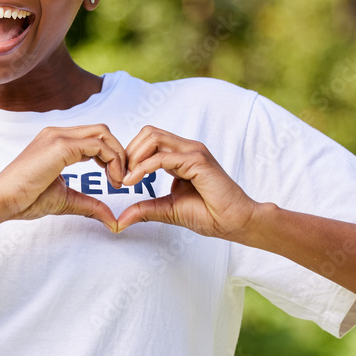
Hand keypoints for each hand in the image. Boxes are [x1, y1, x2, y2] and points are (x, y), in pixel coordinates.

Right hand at [0, 124, 126, 231]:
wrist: (3, 200)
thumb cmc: (26, 199)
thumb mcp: (66, 199)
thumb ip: (90, 205)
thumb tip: (112, 220)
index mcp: (57, 142)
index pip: (94, 138)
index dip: (111, 156)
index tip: (115, 180)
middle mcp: (58, 134)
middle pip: (102, 131)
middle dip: (119, 153)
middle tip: (121, 180)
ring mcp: (59, 137)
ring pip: (103, 133)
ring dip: (118, 156)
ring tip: (118, 181)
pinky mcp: (61, 146)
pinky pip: (98, 145)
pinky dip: (112, 160)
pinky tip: (111, 181)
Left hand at [116, 126, 257, 239]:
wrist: (235, 222)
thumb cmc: (209, 214)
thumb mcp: (168, 209)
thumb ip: (145, 209)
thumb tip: (120, 220)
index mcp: (180, 156)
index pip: (148, 140)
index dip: (130, 156)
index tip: (120, 179)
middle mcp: (187, 148)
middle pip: (148, 133)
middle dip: (129, 152)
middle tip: (120, 177)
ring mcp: (193, 151)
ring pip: (153, 137)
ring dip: (134, 156)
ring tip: (127, 178)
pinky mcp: (197, 161)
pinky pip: (162, 157)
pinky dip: (143, 167)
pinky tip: (134, 181)